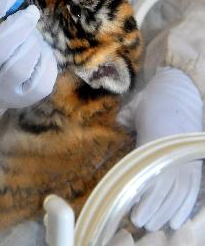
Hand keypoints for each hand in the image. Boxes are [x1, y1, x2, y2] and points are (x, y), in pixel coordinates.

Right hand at [0, 0, 57, 114]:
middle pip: (1, 47)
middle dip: (21, 24)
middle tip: (31, 12)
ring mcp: (2, 90)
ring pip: (24, 62)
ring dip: (34, 42)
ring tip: (31, 37)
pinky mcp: (24, 99)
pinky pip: (43, 77)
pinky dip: (46, 59)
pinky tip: (39, 54)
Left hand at [131, 67, 202, 230]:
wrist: (182, 90)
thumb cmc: (155, 99)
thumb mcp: (136, 107)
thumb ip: (126, 118)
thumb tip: (118, 122)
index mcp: (153, 141)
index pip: (145, 173)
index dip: (139, 193)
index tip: (129, 207)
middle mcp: (171, 153)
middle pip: (162, 188)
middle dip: (151, 208)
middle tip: (139, 221)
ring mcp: (185, 159)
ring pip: (178, 193)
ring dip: (166, 211)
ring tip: (154, 224)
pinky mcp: (195, 163)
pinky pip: (193, 190)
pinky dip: (185, 207)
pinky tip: (176, 220)